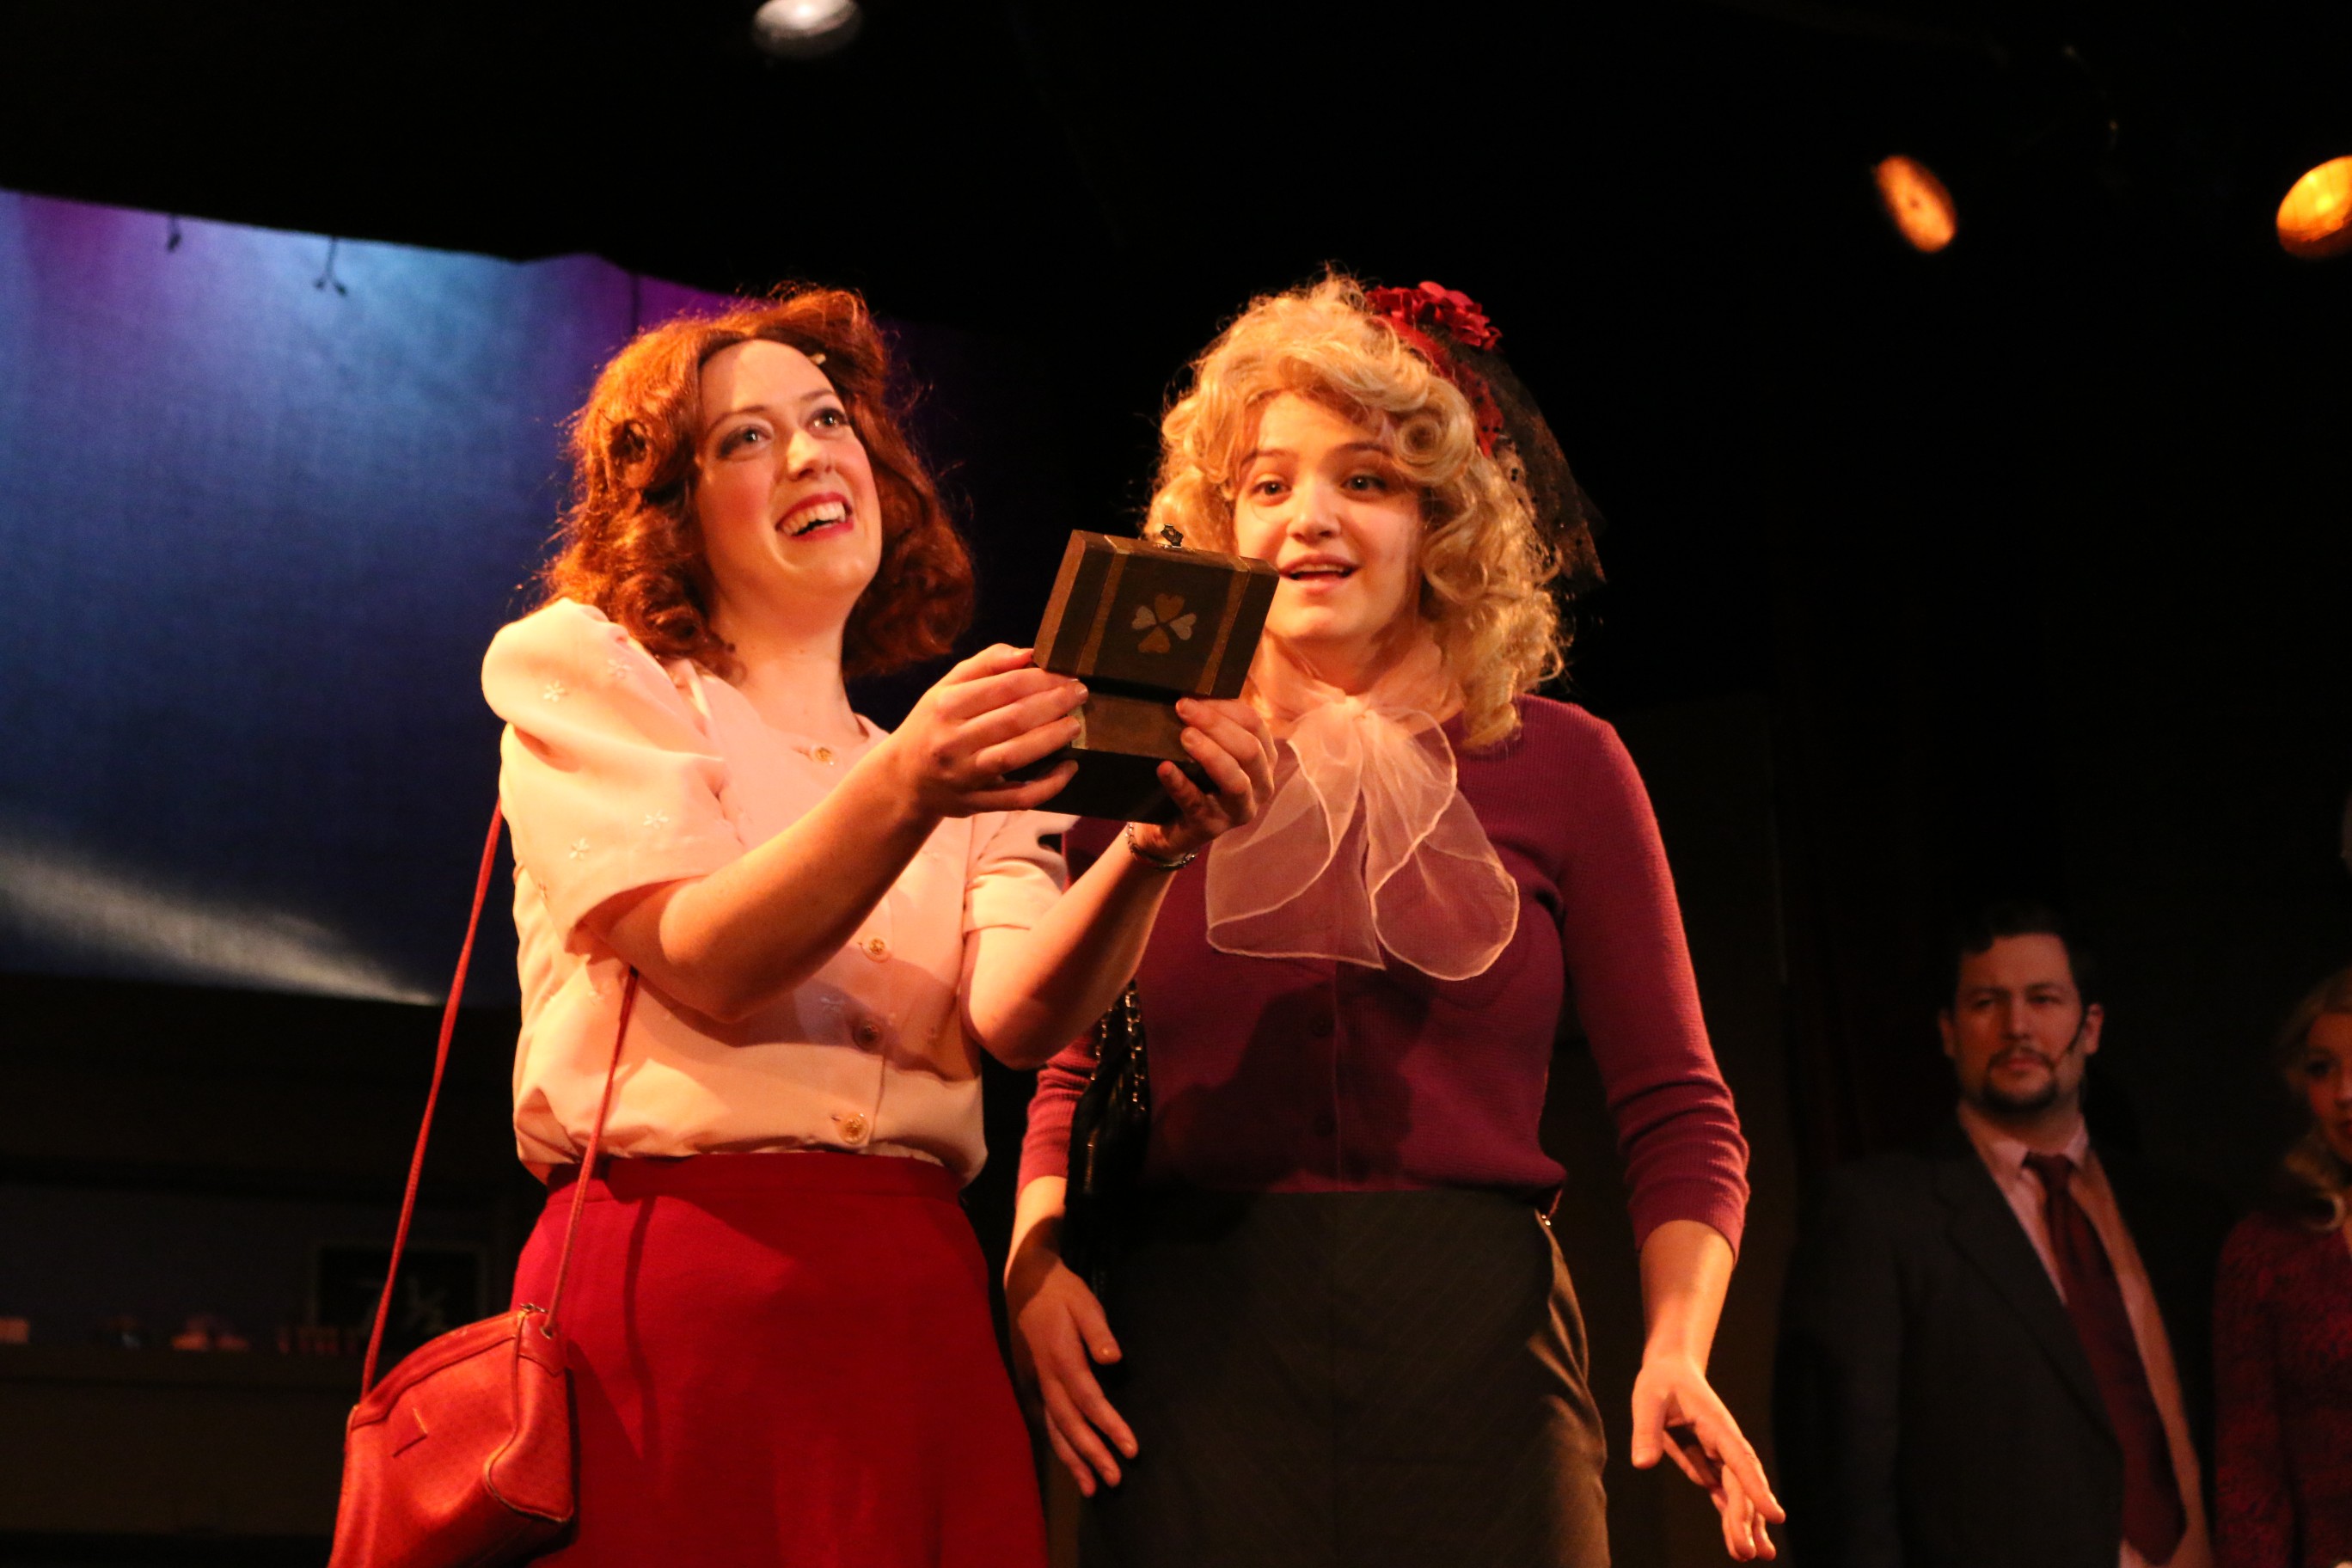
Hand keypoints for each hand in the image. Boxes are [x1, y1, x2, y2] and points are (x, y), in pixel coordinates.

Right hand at [875, 645, 1081, 817]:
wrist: (904, 777)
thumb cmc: (934, 724)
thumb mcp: (947, 687)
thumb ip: (986, 664)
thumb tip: (1029, 654)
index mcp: (945, 706)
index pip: (1003, 687)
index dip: (1042, 679)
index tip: (1067, 675)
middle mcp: (952, 741)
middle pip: (1013, 719)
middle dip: (1053, 704)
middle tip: (1080, 694)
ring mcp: (963, 775)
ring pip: (1015, 756)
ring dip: (1052, 739)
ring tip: (1075, 724)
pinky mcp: (975, 803)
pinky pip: (1018, 797)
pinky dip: (1048, 785)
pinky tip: (1069, 768)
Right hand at [1007, 1230, 1135, 1494]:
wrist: (1025, 1284)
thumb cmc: (1062, 1293)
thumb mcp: (1085, 1303)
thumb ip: (1099, 1332)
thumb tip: (1114, 1359)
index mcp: (1062, 1358)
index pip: (1089, 1400)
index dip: (1110, 1426)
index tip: (1131, 1449)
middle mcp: (1047, 1377)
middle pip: (1070, 1423)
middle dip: (1092, 1454)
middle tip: (1114, 1481)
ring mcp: (1036, 1383)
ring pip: (1054, 1428)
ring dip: (1073, 1460)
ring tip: (1090, 1489)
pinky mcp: (1031, 1384)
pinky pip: (1045, 1421)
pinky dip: (1057, 1445)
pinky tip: (1069, 1463)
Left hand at [1129, 696, 1274, 859]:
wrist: (1173, 827)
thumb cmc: (1196, 779)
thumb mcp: (1212, 751)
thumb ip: (1213, 727)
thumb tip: (1191, 694)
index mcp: (1264, 758)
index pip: (1254, 725)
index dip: (1225, 708)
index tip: (1194, 698)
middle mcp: (1261, 785)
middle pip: (1248, 749)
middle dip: (1216, 726)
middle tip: (1184, 709)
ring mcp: (1240, 810)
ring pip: (1235, 780)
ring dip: (1210, 754)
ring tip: (1184, 736)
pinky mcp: (1212, 826)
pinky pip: (1197, 803)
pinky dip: (1180, 784)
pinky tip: (1165, 768)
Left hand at [1630, 1352, 1784, 1559]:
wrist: (1670, 1371)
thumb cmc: (1660, 1382)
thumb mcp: (1647, 1400)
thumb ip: (1646, 1431)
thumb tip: (1642, 1464)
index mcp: (1717, 1425)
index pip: (1741, 1460)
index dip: (1757, 1488)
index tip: (1775, 1515)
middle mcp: (1725, 1444)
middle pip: (1740, 1485)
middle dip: (1746, 1518)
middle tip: (1749, 1553)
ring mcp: (1720, 1456)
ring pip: (1737, 1494)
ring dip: (1745, 1524)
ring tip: (1750, 1556)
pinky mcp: (1709, 1465)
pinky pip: (1724, 1495)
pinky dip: (1731, 1518)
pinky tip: (1738, 1543)